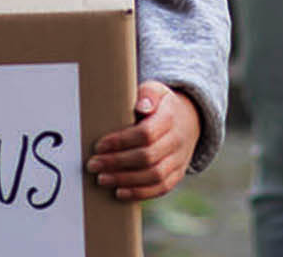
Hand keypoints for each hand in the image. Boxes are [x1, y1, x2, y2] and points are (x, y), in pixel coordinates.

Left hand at [87, 82, 201, 201]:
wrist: (189, 119)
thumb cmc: (161, 104)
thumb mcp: (156, 90)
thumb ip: (147, 94)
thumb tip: (142, 106)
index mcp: (169, 118)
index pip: (145, 134)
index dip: (121, 141)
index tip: (99, 145)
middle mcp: (177, 141)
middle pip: (147, 157)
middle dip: (116, 162)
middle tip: (93, 164)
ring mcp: (180, 159)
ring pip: (154, 176)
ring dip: (125, 180)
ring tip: (102, 179)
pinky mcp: (178, 174)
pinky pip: (161, 188)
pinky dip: (140, 193)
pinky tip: (119, 192)